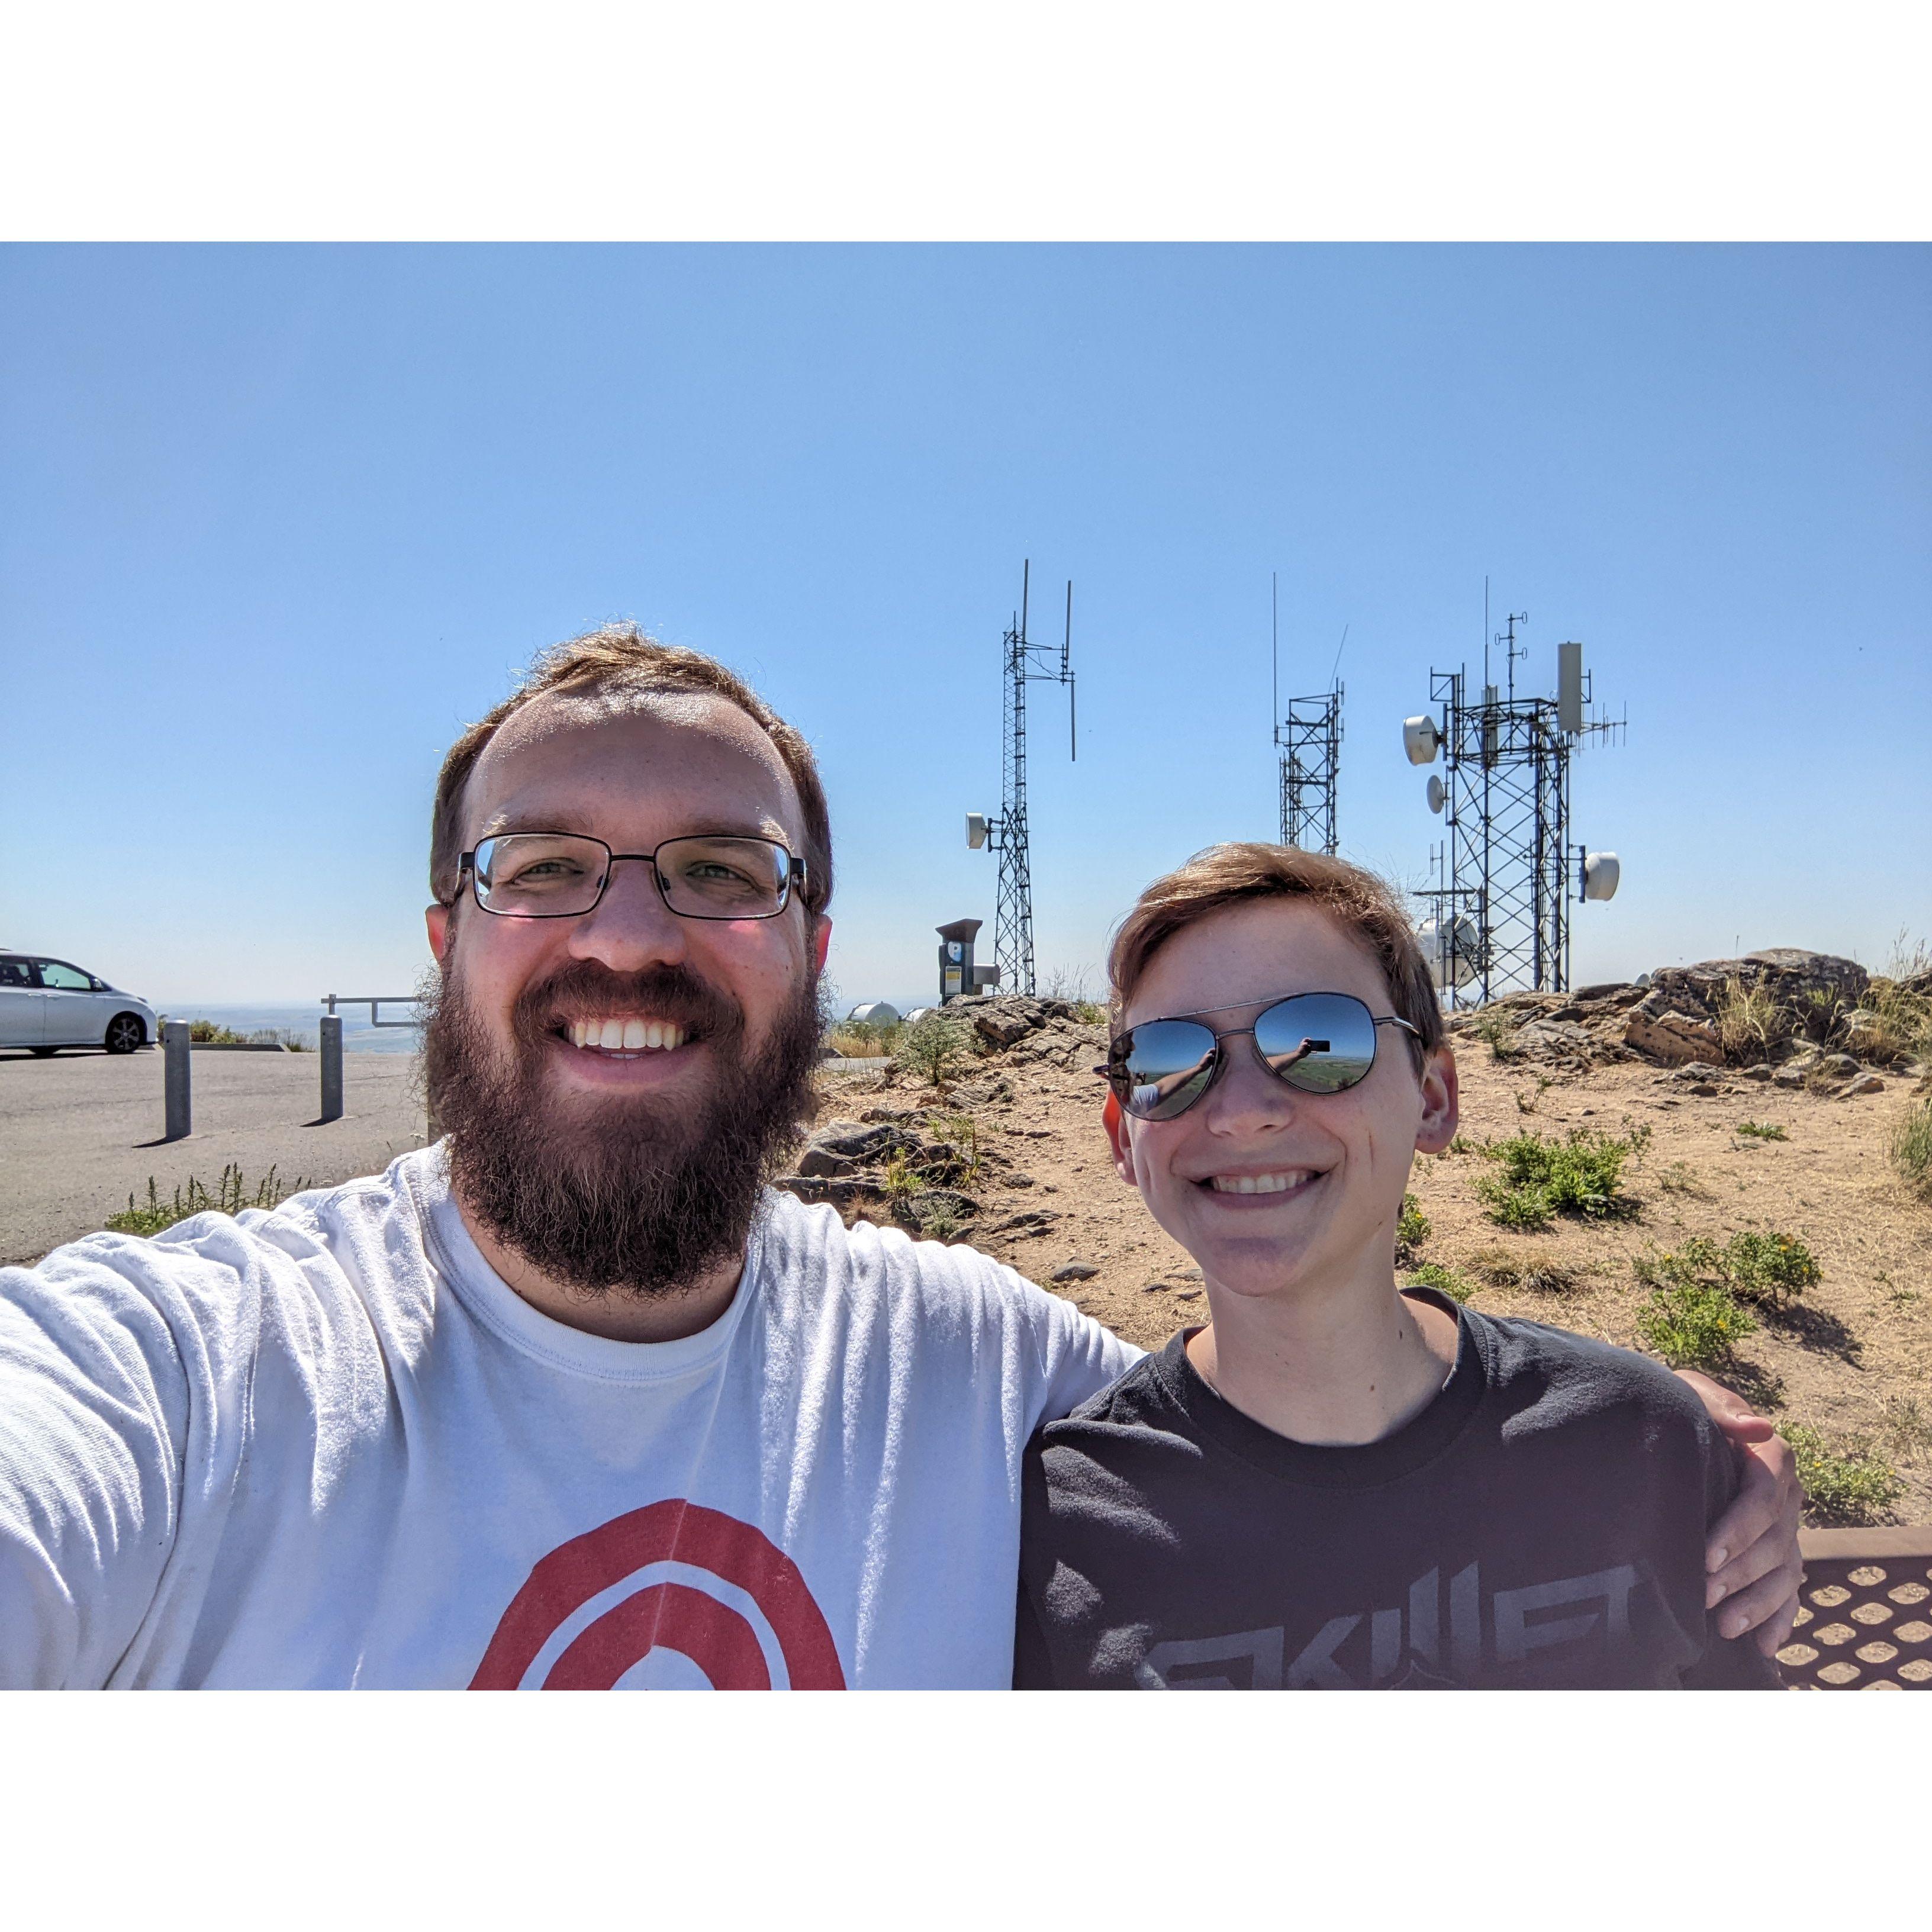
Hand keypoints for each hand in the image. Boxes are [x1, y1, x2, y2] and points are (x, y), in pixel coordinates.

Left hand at [1674, 1369, 1805, 1655]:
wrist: (1685, 1416)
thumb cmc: (1685, 1405)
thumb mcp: (1695, 1394)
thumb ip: (1721, 1409)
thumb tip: (1758, 1426)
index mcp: (1772, 1458)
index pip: (1763, 1499)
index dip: (1738, 1530)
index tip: (1706, 1556)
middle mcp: (1787, 1496)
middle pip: (1773, 1543)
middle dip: (1739, 1574)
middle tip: (1704, 1596)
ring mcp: (1786, 1527)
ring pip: (1783, 1572)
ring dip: (1757, 1603)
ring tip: (1725, 1627)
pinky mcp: (1778, 1551)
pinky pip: (1788, 1590)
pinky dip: (1779, 1619)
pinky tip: (1763, 1646)